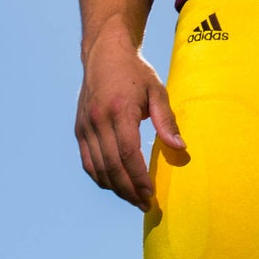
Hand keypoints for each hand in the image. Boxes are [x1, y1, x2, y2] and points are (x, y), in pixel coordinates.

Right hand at [75, 24, 182, 208]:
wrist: (104, 54)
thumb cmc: (135, 72)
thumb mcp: (157, 91)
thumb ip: (167, 121)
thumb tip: (180, 148)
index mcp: (119, 110)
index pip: (128, 153)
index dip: (139, 178)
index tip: (151, 194)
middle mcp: (98, 120)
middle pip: (112, 166)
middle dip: (129, 189)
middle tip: (145, 204)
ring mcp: (85, 126)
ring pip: (97, 168)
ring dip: (116, 188)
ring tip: (133, 198)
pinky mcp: (79, 129)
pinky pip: (87, 162)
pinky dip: (101, 177)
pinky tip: (116, 184)